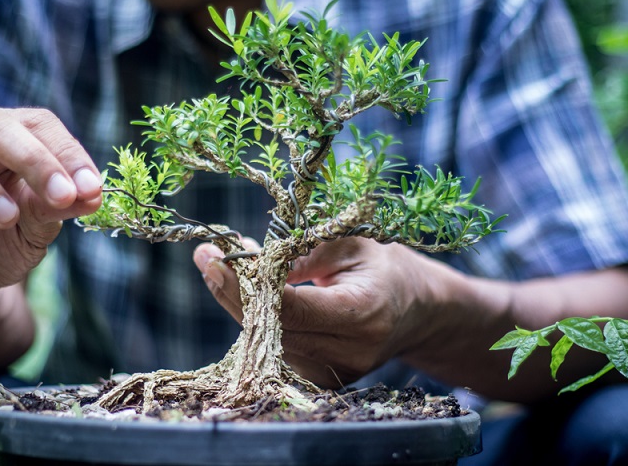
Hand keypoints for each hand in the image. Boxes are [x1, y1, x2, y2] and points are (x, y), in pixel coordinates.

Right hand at [0, 108, 101, 309]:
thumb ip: (58, 208)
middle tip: (63, 196)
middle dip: (33, 160)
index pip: (37, 124)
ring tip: (10, 218)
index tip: (92, 188)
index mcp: (4, 138)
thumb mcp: (37, 226)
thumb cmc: (2, 239)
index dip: (67, 152)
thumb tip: (92, 195)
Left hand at [194, 237, 448, 387]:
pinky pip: (276, 352)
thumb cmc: (383, 269)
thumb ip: (301, 253)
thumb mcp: (349, 245)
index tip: (212, 257)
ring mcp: (335, 373)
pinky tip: (257, 297)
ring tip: (235, 269)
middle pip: (271, 329)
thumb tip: (248, 261)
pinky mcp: (324, 382)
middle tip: (209, 257)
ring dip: (243, 306)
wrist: (418, 311)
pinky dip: (260, 323)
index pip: (290, 307)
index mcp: (362, 312)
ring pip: (267, 343)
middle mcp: (349, 352)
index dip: (246, 285)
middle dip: (234, 292)